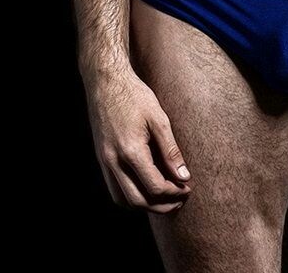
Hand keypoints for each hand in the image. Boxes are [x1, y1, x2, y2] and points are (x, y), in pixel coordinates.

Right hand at [85, 69, 191, 213]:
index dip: (173, 192)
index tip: (187, 188)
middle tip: (179, 200)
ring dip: (144, 205)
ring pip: (122, 200)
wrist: (106, 81)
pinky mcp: (100, 158)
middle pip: (138, 201)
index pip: (154, 186)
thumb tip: (183, 176)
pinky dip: (130, 196)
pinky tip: (145, 187)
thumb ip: (171, 150)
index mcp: (131, 151)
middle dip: (161, 206)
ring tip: (163, 197)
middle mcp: (113, 161)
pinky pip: (113, 189)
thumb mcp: (159, 118)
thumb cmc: (135, 95)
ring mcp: (104, 161)